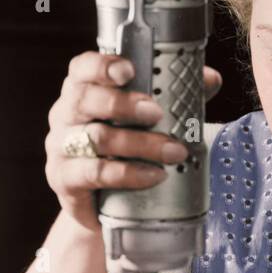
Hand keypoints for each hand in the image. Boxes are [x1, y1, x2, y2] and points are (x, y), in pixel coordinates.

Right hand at [44, 51, 222, 232]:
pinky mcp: (64, 180)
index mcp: (82, 90)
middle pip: (85, 99)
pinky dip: (127, 174)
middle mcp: (64, 115)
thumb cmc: (125, 153)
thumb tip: (211, 78)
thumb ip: (175, 96)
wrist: (102, 207)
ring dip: (139, 144)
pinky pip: (95, 173)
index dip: (102, 65)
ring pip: (96, 138)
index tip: (129, 69)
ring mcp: (60, 148)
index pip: (82, 68)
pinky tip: (153, 176)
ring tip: (173, 152)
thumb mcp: (146, 123)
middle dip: (124, 104)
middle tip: (157, 113)